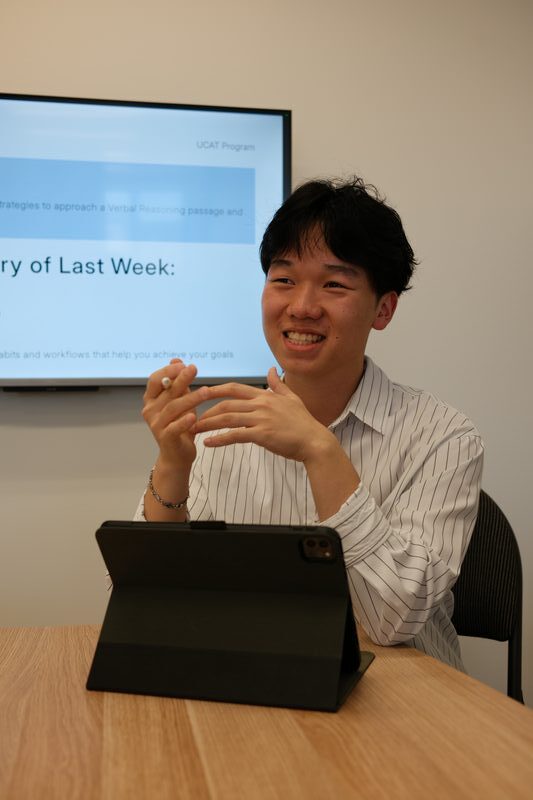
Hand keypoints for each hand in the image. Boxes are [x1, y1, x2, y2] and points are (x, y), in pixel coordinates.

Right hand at [142, 360, 209, 470]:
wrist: (177, 455)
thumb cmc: (180, 424)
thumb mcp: (180, 401)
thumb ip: (177, 382)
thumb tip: (177, 359)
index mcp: (151, 399)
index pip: (155, 380)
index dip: (168, 371)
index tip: (183, 364)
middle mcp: (150, 410)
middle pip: (166, 392)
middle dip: (180, 379)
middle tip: (194, 369)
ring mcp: (156, 425)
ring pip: (173, 408)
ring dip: (190, 398)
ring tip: (206, 391)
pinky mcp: (165, 438)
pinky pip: (174, 428)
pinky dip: (184, 422)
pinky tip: (194, 417)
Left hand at [194, 367, 335, 462]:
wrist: (315, 441)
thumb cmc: (304, 422)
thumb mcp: (292, 398)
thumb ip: (278, 385)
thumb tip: (271, 370)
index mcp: (265, 395)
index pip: (234, 388)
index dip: (215, 390)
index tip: (200, 394)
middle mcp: (261, 404)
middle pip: (226, 402)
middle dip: (206, 408)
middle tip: (191, 415)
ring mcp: (262, 418)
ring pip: (227, 417)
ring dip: (208, 423)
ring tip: (193, 430)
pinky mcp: (262, 434)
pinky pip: (235, 435)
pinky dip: (219, 438)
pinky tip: (208, 443)